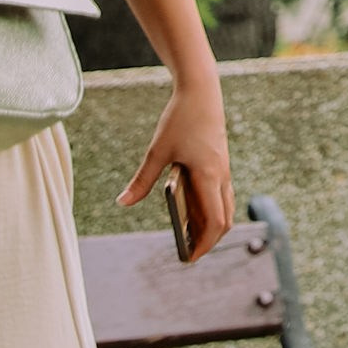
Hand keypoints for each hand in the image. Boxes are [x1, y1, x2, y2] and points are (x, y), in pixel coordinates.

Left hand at [118, 79, 235, 259]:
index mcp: (210, 176)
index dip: (204, 244)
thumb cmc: (181, 118)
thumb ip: (142, 180)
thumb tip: (123, 202)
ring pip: (225, 207)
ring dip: (211, 224)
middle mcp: (222, 176)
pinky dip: (211, 208)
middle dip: (209, 240)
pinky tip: (191, 209)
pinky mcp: (221, 162)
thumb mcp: (157, 150)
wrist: (201, 90)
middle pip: (224, 219)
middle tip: (188, 252)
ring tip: (188, 235)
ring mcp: (224, 169)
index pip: (215, 222)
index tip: (188, 257)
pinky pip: (221, 194)